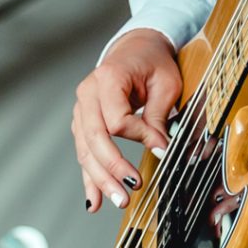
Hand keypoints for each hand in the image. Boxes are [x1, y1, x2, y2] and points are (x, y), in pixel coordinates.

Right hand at [73, 29, 181, 213]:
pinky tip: (94, 200)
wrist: (136, 48)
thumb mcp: (166, 83)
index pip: (117, 119)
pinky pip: (84, 152)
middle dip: (112, 168)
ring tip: (119, 200)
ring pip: (86, 150)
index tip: (160, 145)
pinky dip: (90, 177)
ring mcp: (82, 109)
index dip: (139, 136)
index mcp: (108, 78)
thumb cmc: (152, 62)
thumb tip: (160, 149)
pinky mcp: (83, 122)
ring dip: (101, 179)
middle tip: (131, 189)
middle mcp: (88, 94)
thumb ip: (159, 116)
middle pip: (94, 138)